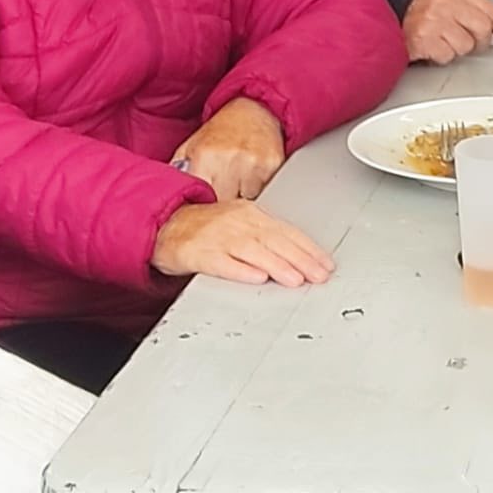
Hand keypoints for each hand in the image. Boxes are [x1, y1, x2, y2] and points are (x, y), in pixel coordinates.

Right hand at [151, 200, 334, 286]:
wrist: (166, 225)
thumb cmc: (207, 227)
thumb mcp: (241, 223)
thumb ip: (268, 236)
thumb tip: (300, 256)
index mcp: (251, 214)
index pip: (287, 231)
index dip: (308, 249)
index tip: (325, 263)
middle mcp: (237, 223)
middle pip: (275, 241)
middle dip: (301, 259)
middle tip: (319, 275)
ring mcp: (218, 238)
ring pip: (253, 251)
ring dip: (277, 266)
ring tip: (295, 279)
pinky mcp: (200, 253)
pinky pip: (222, 263)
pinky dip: (240, 271)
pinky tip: (255, 278)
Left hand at [172, 97, 285, 201]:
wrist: (253, 110)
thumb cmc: (219, 133)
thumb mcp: (191, 148)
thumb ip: (179, 173)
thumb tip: (169, 199)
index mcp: (205, 156)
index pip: (200, 200)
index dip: (200, 207)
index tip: (202, 206)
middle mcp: (230, 160)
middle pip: (223, 205)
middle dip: (220, 205)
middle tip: (219, 196)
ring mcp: (254, 164)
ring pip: (245, 203)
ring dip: (240, 200)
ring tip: (236, 186)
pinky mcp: (273, 166)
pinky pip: (264, 193)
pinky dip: (258, 192)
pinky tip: (252, 180)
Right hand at [402, 0, 492, 64]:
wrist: (391, 18)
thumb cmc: (423, 11)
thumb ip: (478, 6)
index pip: (489, 6)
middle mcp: (443, 2)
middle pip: (482, 27)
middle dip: (481, 40)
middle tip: (471, 41)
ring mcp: (432, 21)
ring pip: (466, 45)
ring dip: (459, 49)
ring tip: (446, 41)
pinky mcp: (423, 40)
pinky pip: (448, 55)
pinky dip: (444, 56)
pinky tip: (435, 46)